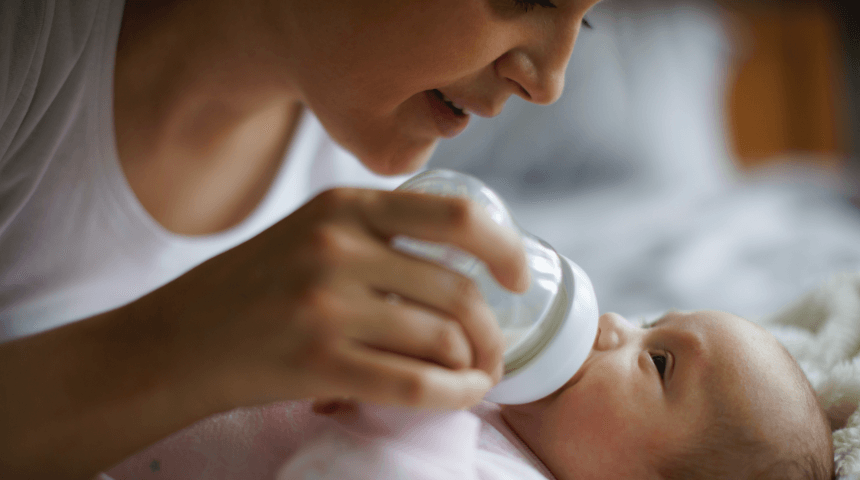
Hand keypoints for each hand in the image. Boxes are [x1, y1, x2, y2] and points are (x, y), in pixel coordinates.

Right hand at [141, 188, 527, 410]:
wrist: (175, 341)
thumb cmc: (252, 288)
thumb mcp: (310, 232)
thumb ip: (379, 234)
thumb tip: (467, 263)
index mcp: (344, 206)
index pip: (455, 215)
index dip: (505, 247)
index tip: (519, 276)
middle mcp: (338, 247)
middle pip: (458, 290)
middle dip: (492, 330)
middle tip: (493, 351)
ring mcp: (326, 305)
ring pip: (442, 339)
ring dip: (474, 365)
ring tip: (472, 376)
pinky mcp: (318, 362)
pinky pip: (416, 383)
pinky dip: (453, 394)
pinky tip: (460, 395)